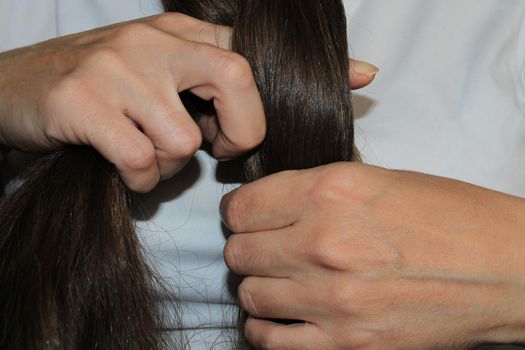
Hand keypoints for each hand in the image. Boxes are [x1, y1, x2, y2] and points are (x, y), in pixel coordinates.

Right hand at [0, 13, 376, 191]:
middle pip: (236, 82)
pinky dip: (139, 179)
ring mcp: (118, 69)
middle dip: (239, 132)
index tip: (363, 77)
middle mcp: (155, 42)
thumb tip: (275, 103)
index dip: (313, 66)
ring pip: (183, 140)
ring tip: (146, 154)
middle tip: (217, 149)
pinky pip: (140, 161)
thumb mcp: (161, 75)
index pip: (254, 49)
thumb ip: (214, 85)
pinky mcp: (84, 102)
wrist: (19, 88)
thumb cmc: (104, 89)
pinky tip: (121, 166)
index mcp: (181, 36)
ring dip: (170, 165)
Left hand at [221, 163, 524, 348]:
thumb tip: (270, 207)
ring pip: (249, 295)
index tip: (248, 218)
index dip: (240, 212)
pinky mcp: (347, 346)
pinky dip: (266, 329)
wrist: (506, 268)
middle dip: (247, 248)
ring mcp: (333, 299)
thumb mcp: (378, 180)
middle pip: (239, 251)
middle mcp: (324, 243)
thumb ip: (316, 192)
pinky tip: (283, 317)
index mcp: (331, 191)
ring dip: (258, 286)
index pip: (242, 207)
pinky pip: (270, 341)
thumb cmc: (449, 217)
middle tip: (266, 249)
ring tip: (278, 282)